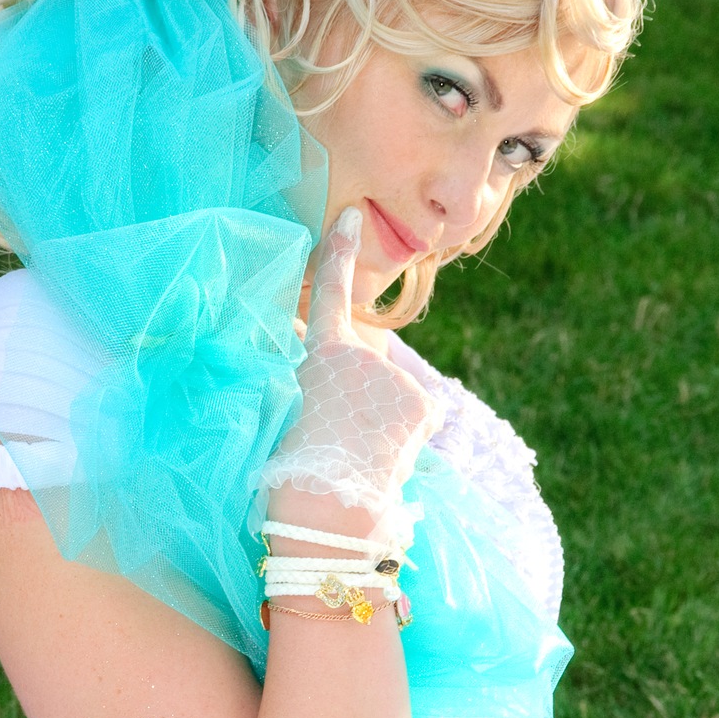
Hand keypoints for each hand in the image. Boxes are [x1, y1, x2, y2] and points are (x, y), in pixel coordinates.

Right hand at [261, 208, 442, 530]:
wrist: (330, 501)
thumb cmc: (301, 466)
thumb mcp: (296, 409)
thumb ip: (323, 380)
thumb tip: (346, 381)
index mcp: (320, 354)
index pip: (327, 294)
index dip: (337, 254)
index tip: (351, 216)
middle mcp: (362, 353)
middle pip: (373, 365)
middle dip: (368, 394)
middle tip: (345, 435)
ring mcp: (395, 375)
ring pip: (399, 397)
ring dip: (389, 423)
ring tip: (364, 452)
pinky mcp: (422, 402)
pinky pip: (422, 418)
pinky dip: (411, 437)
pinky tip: (391, 455)